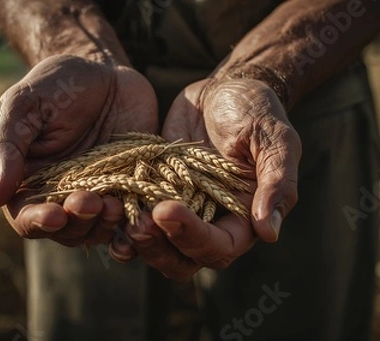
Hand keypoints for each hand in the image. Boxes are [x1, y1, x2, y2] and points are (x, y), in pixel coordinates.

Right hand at [0, 54, 157, 246]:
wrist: (106, 72)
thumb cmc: (56, 85)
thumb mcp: (24, 106)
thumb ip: (7, 148)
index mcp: (31, 182)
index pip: (27, 218)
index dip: (38, 223)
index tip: (54, 215)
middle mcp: (65, 196)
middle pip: (67, 231)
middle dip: (78, 222)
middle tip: (91, 202)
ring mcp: (102, 194)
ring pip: (101, 229)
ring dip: (107, 225)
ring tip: (115, 205)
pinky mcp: (134, 188)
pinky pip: (136, 216)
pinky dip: (139, 224)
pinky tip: (145, 220)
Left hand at [112, 78, 300, 279]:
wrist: (224, 90)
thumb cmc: (257, 112)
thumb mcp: (276, 141)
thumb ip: (277, 184)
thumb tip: (270, 233)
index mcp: (242, 220)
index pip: (219, 247)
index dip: (193, 237)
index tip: (168, 209)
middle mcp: (210, 224)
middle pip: (183, 260)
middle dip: (158, 247)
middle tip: (138, 221)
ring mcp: (180, 212)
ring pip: (155, 246)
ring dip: (135, 239)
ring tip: (116, 216)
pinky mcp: (154, 194)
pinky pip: (135, 217)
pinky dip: (118, 219)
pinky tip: (102, 206)